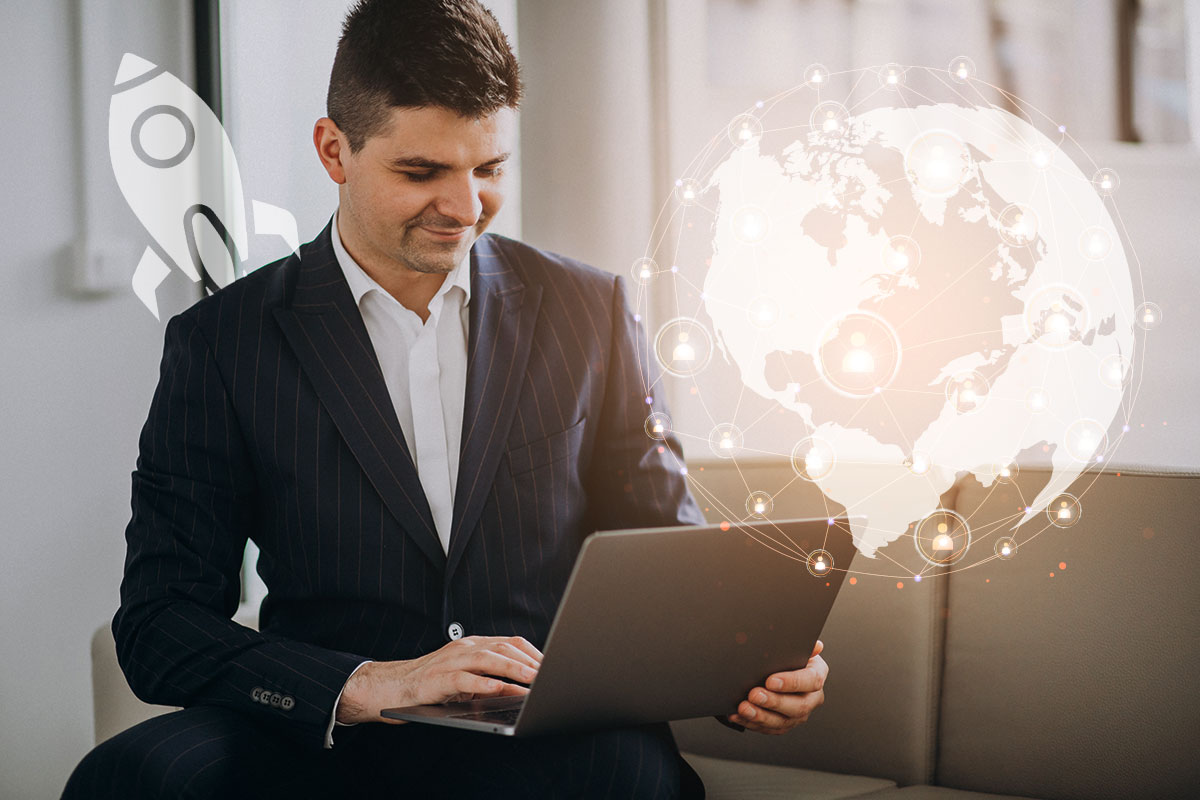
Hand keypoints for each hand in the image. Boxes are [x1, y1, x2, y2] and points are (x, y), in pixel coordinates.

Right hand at [336, 635, 542, 724]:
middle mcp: (464, 648)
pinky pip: (463, 679)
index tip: (550, 665)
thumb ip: (493, 679)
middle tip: (547, 674)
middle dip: (528, 661)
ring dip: (512, 669)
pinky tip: (497, 688)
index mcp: (473, 644)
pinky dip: (482, 683)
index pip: (510, 642)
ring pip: (487, 659)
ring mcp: (450, 661)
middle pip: (503, 648)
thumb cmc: (433, 684)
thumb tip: (522, 687)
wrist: (394, 686)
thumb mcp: (467, 679)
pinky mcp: (438, 679)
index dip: (532, 653)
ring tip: (531, 679)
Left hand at [726, 639, 826, 734]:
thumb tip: (816, 646)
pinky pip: (769, 728)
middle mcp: (812, 698)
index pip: (810, 681)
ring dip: (760, 716)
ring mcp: (798, 714)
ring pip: (782, 721)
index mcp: (817, 675)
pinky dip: (752, 723)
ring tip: (744, 708)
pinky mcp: (784, 724)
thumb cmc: (787, 656)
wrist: (778, 667)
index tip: (770, 681)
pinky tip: (738, 716)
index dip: (791, 682)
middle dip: (774, 702)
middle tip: (754, 695)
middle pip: (797, 706)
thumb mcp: (794, 647)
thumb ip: (803, 646)